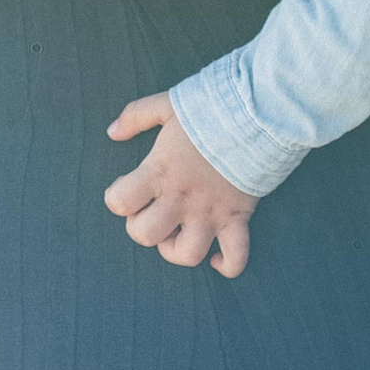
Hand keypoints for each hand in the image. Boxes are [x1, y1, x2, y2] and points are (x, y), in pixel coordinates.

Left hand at [104, 96, 257, 278]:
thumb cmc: (211, 107)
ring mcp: (210, 212)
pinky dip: (227, 265)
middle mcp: (181, 198)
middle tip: (152, 210)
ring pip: (187, 254)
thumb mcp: (167, 104)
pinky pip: (236, 257)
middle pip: (145, 235)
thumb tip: (112, 131)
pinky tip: (216, 259)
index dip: (118, 197)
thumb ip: (136, 115)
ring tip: (179, 233)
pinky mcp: (238, 217)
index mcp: (159, 171)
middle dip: (142, 228)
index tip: (129, 184)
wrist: (257, 112)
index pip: (119, 202)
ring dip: (177, 250)